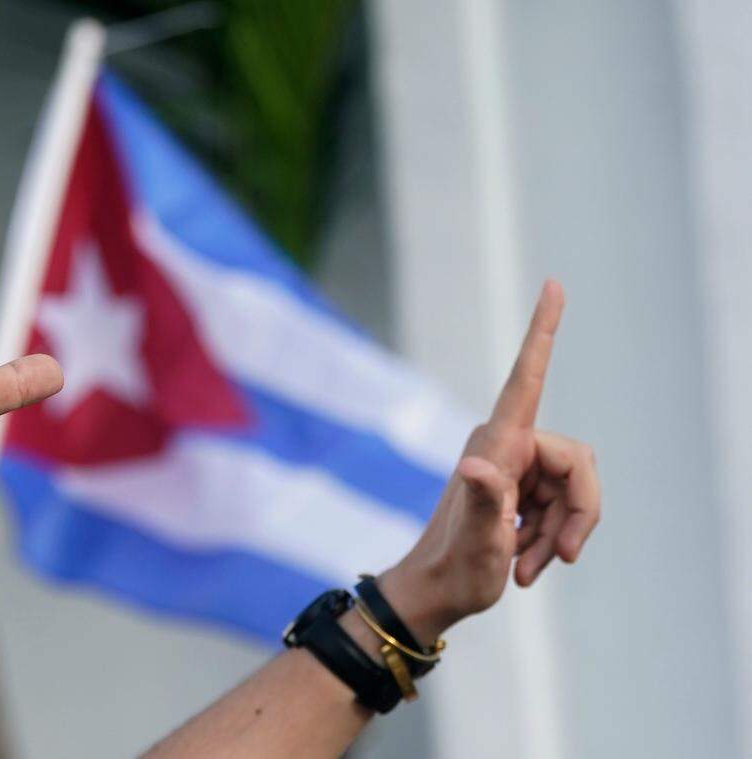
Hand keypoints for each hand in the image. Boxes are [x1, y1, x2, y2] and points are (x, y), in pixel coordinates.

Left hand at [378, 281, 599, 644]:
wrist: (436, 593)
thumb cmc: (454, 569)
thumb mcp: (478, 541)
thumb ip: (486, 501)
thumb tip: (478, 466)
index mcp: (497, 445)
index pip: (527, 378)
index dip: (542, 333)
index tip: (553, 285)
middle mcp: (507, 446)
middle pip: (578, 463)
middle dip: (578, 513)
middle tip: (562, 557)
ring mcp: (514, 467)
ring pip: (574, 491)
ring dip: (561, 535)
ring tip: (527, 566)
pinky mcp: (520, 488)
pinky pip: (563, 506)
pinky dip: (553, 539)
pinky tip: (525, 563)